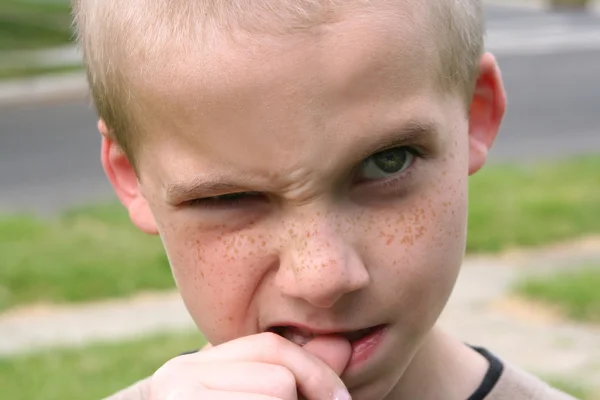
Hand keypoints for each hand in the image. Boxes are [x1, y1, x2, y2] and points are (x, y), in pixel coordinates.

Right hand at [150, 332, 351, 399]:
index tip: (340, 399)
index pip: (272, 348)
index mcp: (196, 364)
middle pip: (278, 379)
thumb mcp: (250, 398)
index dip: (316, 372)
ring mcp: (179, 398)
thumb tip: (343, 346)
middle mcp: (180, 375)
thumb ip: (293, 374)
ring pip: (276, 394)